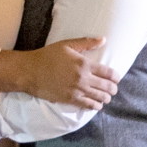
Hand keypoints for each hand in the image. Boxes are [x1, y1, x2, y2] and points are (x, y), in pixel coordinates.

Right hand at [0, 37, 118, 109]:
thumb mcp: (67, 44)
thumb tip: (103, 40)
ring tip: (106, 97)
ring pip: (99, 98)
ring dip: (106, 98)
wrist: (30, 71)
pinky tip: (96, 105)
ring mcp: (77, 91)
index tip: (116, 78)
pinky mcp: (70, 100)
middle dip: (113, 89)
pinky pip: (87, 106)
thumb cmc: (48, 56)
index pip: (108, 73)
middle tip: (113, 89)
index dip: (116, 77)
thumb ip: (86, 43)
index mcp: (84, 64)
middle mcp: (83, 79)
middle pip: (107, 87)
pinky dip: (95, 106)